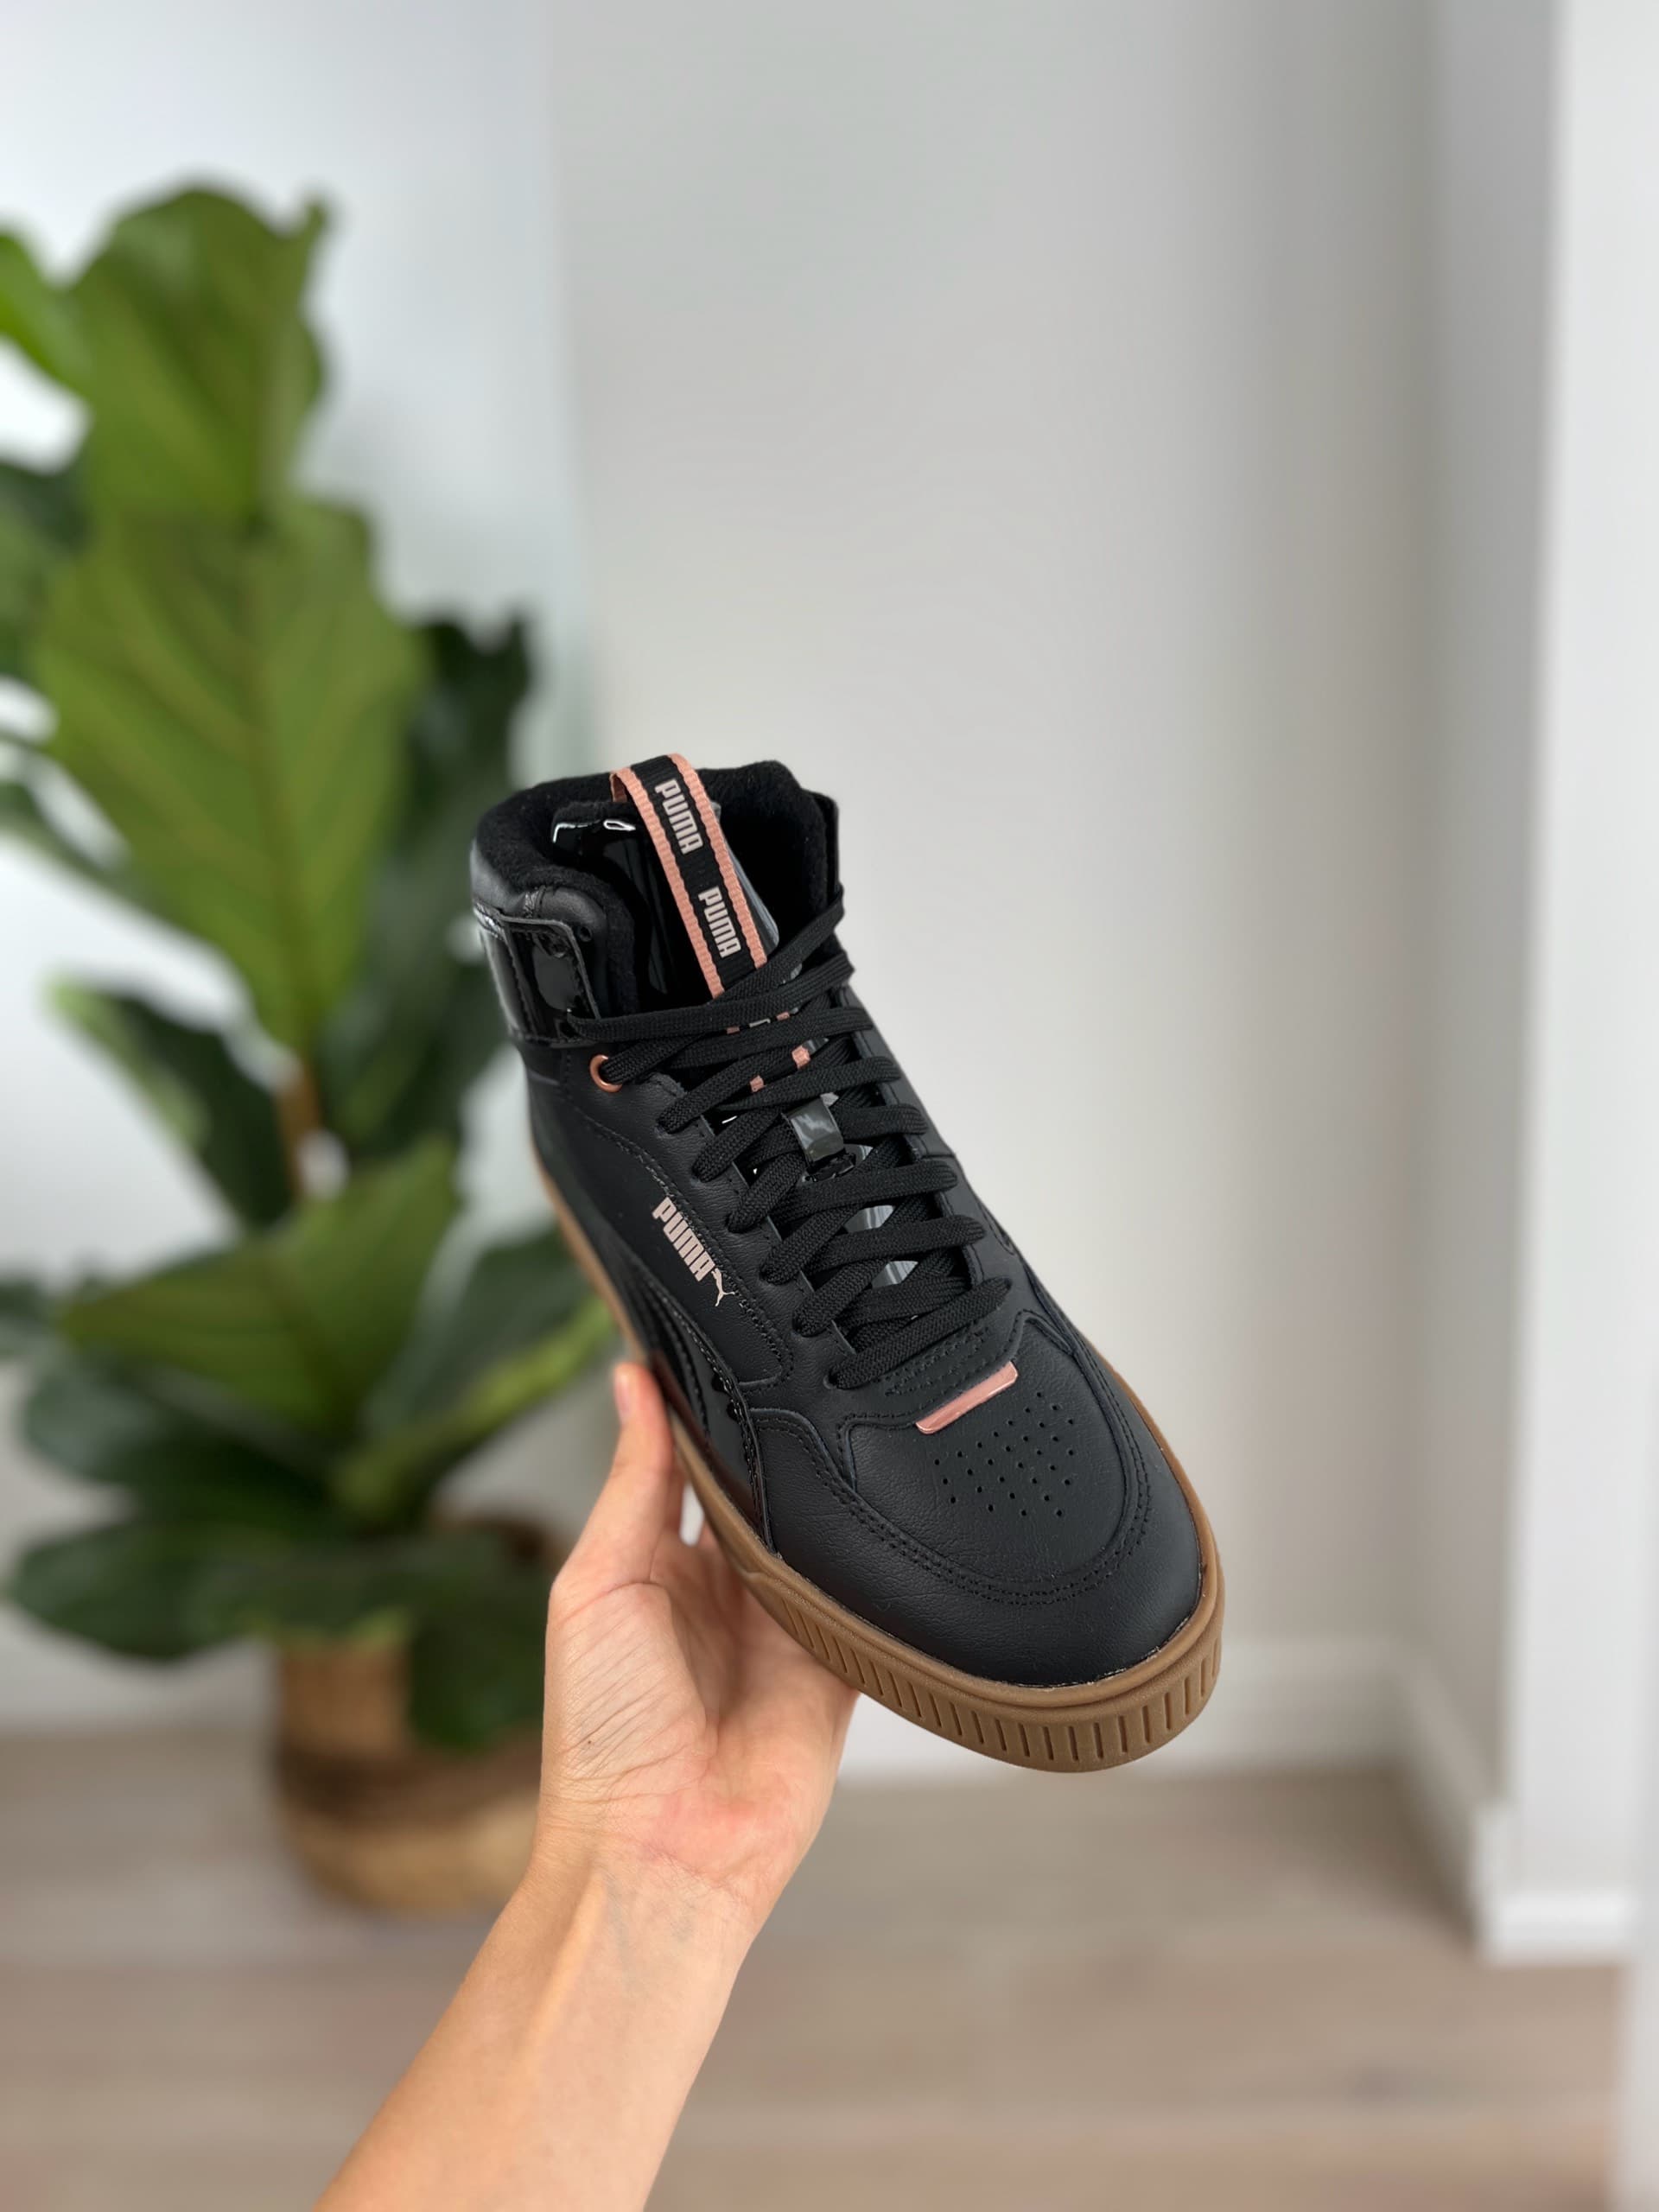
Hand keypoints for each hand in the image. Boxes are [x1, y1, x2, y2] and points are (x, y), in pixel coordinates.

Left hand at [530, 1362, 856, 1937]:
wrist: (662, 1853)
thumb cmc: (600, 1734)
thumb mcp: (597, 1584)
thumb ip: (632, 1482)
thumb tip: (631, 1381)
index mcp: (654, 1563)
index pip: (691, 1461)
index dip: (711, 1405)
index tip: (732, 1330)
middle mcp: (722, 1589)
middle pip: (765, 1488)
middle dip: (784, 1439)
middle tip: (811, 1359)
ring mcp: (783, 1627)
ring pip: (821, 1531)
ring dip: (832, 1493)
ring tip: (856, 1418)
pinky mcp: (838, 1666)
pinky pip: (868, 1598)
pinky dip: (880, 1563)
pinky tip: (895, 1508)